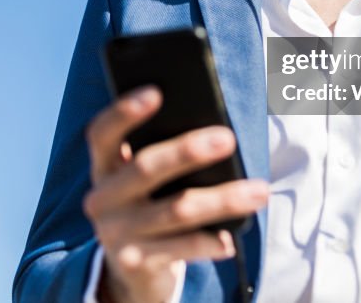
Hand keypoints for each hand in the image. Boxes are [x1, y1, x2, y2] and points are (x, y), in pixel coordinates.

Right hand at [83, 86, 268, 302]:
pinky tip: (230, 240)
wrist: (130, 268)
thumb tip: (215, 133)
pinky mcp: (134, 263)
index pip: (102, 133)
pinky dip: (209, 242)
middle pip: (144, 167)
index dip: (124, 112)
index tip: (156, 92)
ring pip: (175, 210)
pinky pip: (180, 249)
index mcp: (103, 167)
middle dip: (187, 151)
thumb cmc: (150, 204)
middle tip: (228, 138)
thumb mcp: (145, 181)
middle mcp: (101, 199)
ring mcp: (114, 233)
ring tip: (259, 191)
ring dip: (222, 199)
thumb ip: (161, 154)